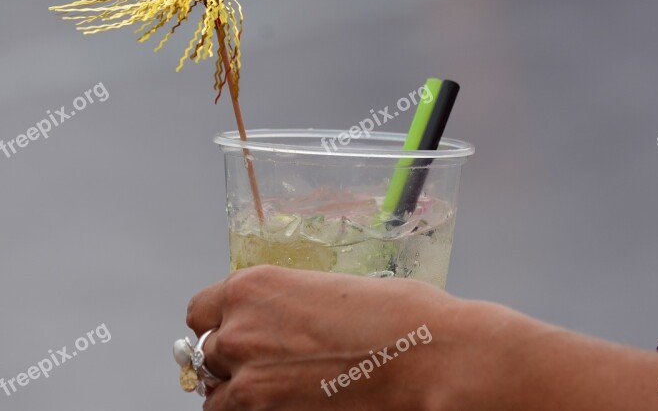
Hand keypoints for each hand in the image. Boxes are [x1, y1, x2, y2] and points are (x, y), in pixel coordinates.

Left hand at [185, 265, 475, 410]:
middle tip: (271, 367)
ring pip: (217, 396)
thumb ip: (287, 308)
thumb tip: (281, 326)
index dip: (221, 325)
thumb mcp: (331, 291)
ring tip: (285, 392)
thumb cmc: (398, 318)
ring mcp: (247, 382)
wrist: (428, 358)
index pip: (200, 312)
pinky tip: (293, 406)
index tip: (237, 335)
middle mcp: (239, 331)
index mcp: (254, 288)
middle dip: (234, 361)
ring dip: (241, 394)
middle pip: (206, 355)